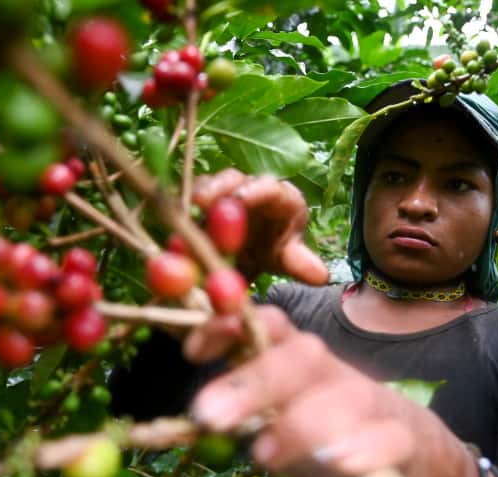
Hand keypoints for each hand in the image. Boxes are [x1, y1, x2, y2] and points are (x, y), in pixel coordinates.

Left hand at [184, 306, 478, 476]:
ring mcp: (373, 403)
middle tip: (210, 416)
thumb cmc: (328, 432)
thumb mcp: (282, 414)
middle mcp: (334, 373)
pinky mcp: (406, 440)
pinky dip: (363, 451)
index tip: (192, 352)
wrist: (414, 451)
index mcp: (299, 360)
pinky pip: (390, 439)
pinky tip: (337, 465)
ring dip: (301, 423)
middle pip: (302, 357)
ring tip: (263, 453)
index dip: (231, 327)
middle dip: (254, 382)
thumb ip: (243, 408)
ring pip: (345, 397)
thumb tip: (193, 414)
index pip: (268, 324)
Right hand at [193, 169, 328, 285]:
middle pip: (236, 179)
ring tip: (189, 208)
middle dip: (219, 187)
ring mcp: (225, 192)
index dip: (255, 191)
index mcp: (281, 197)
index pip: (271, 187)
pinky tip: (176, 222)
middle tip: (202, 201)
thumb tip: (321, 276)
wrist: (252, 256)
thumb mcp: (286, 259)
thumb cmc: (275, 250)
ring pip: (211, 185)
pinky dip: (184, 211)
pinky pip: (192, 200)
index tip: (240, 200)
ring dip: (199, 196)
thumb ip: (298, 263)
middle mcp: (252, 188)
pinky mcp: (203, 202)